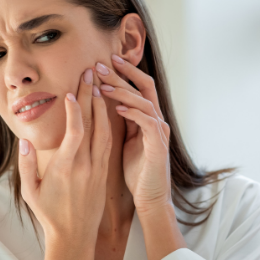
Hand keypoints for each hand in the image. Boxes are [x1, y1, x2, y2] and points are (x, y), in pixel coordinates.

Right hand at [18, 69, 112, 243]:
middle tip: (91, 73)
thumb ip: (27, 165)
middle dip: (92, 96)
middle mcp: (85, 166)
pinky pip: (108, 143)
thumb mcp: (30, 192)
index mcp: (65, 168)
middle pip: (93, 124)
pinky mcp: (104, 172)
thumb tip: (24, 140)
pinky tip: (107, 110)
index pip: (75, 132)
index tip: (71, 92)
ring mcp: (97, 169)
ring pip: (104, 132)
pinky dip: (108, 124)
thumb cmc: (49, 214)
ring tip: (99, 85)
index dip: (76, 110)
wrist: (75, 237)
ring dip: (102, 106)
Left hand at [96, 55, 171, 215]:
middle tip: (99, 64)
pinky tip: (117, 109)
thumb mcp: (127, 142)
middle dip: (121, 74)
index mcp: (148, 119)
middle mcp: (157, 122)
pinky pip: (148, 123)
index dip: (124, 73)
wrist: (151, 198)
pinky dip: (134, 113)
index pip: (139, 87)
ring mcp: (160, 133)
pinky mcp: (158, 146)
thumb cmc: (138, 172)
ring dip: (123, 92)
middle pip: (143, 88)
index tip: (105, 61)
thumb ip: (123, 122)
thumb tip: (104, 104)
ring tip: (103, 85)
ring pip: (145, 102)